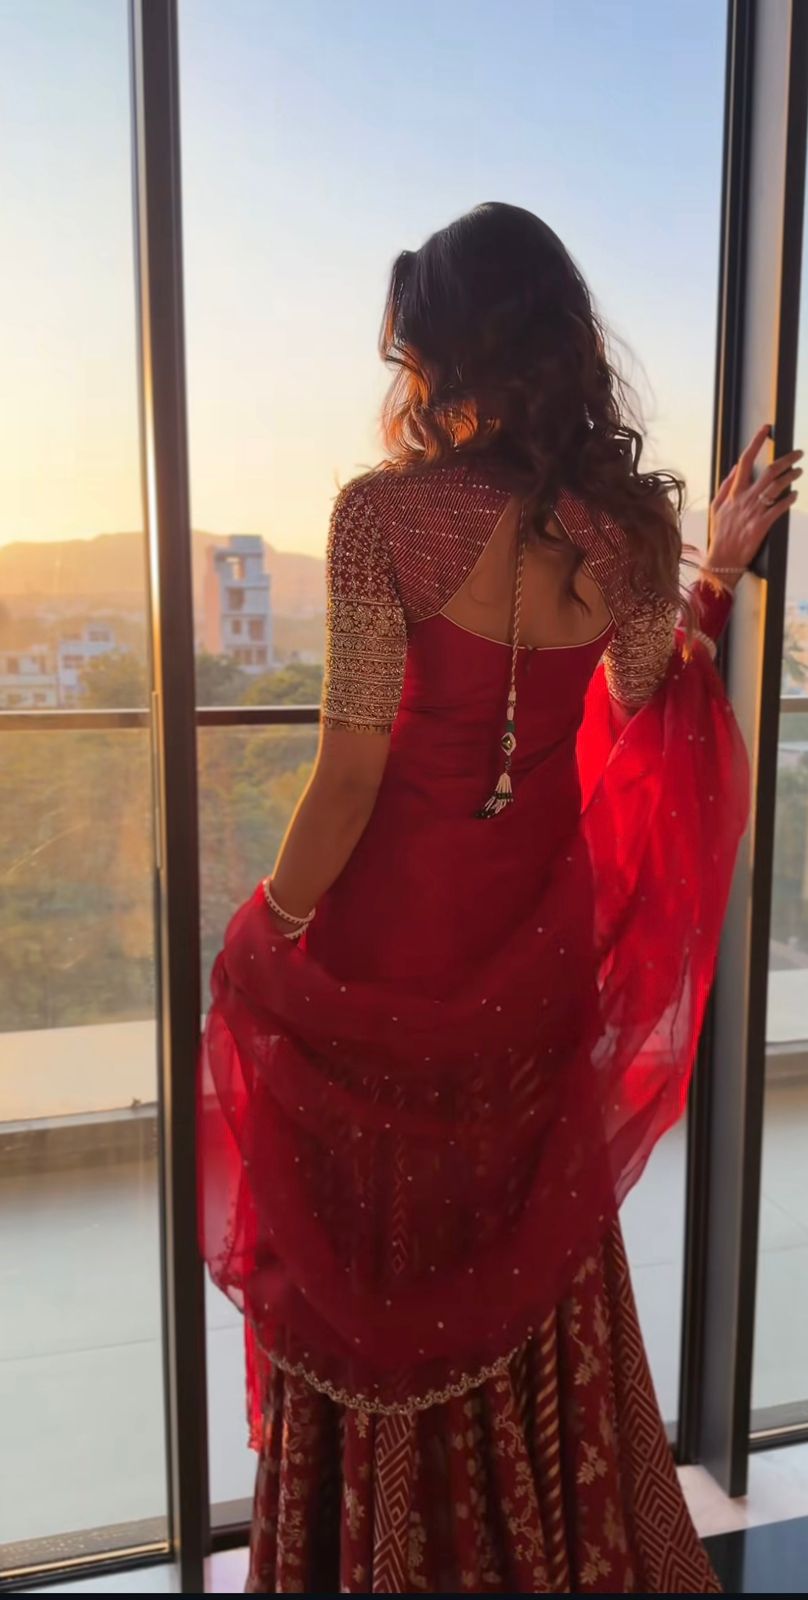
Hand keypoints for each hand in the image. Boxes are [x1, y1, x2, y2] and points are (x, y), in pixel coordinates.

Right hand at [704, 424, 801, 588]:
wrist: (721, 560)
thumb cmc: (720, 535)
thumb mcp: (717, 508)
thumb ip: (726, 487)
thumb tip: (734, 469)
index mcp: (732, 493)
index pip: (744, 461)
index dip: (755, 443)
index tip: (766, 429)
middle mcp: (743, 500)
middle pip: (767, 472)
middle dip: (785, 460)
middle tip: (798, 454)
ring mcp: (752, 512)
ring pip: (775, 488)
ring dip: (790, 477)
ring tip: (799, 472)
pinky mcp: (761, 526)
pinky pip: (778, 509)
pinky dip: (788, 500)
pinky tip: (794, 495)